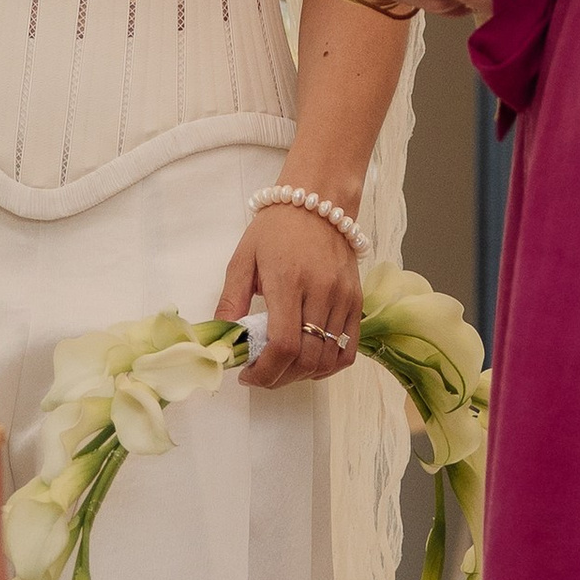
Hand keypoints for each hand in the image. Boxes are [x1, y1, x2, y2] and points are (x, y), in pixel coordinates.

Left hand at [217, 195, 360, 388]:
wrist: (318, 201)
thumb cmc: (276, 229)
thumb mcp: (243, 260)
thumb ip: (231, 301)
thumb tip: (223, 340)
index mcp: (288, 282)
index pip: (283, 345)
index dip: (265, 371)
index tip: (248, 375)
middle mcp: (321, 292)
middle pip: (307, 358)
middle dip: (279, 378)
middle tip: (261, 375)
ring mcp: (343, 298)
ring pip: (328, 359)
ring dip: (302, 375)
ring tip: (282, 369)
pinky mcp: (356, 300)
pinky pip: (349, 349)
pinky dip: (329, 366)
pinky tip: (309, 364)